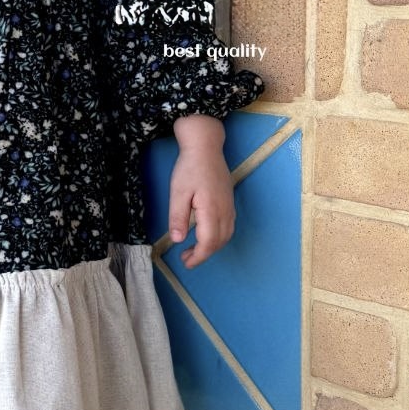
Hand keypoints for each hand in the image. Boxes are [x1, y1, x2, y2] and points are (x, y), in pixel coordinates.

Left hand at [167, 140, 234, 268]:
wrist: (206, 147)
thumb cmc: (190, 167)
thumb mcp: (178, 192)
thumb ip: (178, 217)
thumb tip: (178, 239)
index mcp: (212, 210)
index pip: (208, 242)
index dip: (198, 257)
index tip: (186, 263)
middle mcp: (225, 211)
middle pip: (219, 242)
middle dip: (204, 254)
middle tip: (186, 258)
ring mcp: (230, 206)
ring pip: (226, 235)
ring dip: (212, 247)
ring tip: (194, 249)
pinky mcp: (229, 202)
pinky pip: (228, 226)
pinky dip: (218, 237)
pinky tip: (205, 234)